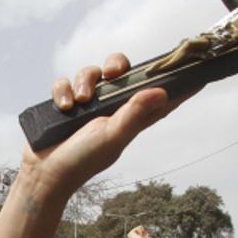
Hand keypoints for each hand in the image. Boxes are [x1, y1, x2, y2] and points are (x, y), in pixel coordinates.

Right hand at [21, 53, 188, 197]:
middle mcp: (111, 108)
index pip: (159, 95)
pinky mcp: (66, 104)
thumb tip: (163, 92)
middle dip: (116, 65)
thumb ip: (135, 113)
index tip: (192, 65)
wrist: (45, 173)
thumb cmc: (83, 160)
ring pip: (91, 73)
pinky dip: (63, 92)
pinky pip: (65, 83)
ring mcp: (87, 105)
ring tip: (78, 103)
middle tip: (112, 74)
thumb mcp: (113, 136)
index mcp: (130, 117)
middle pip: (122, 71)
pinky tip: (64, 108)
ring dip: (83, 82)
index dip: (174, 80)